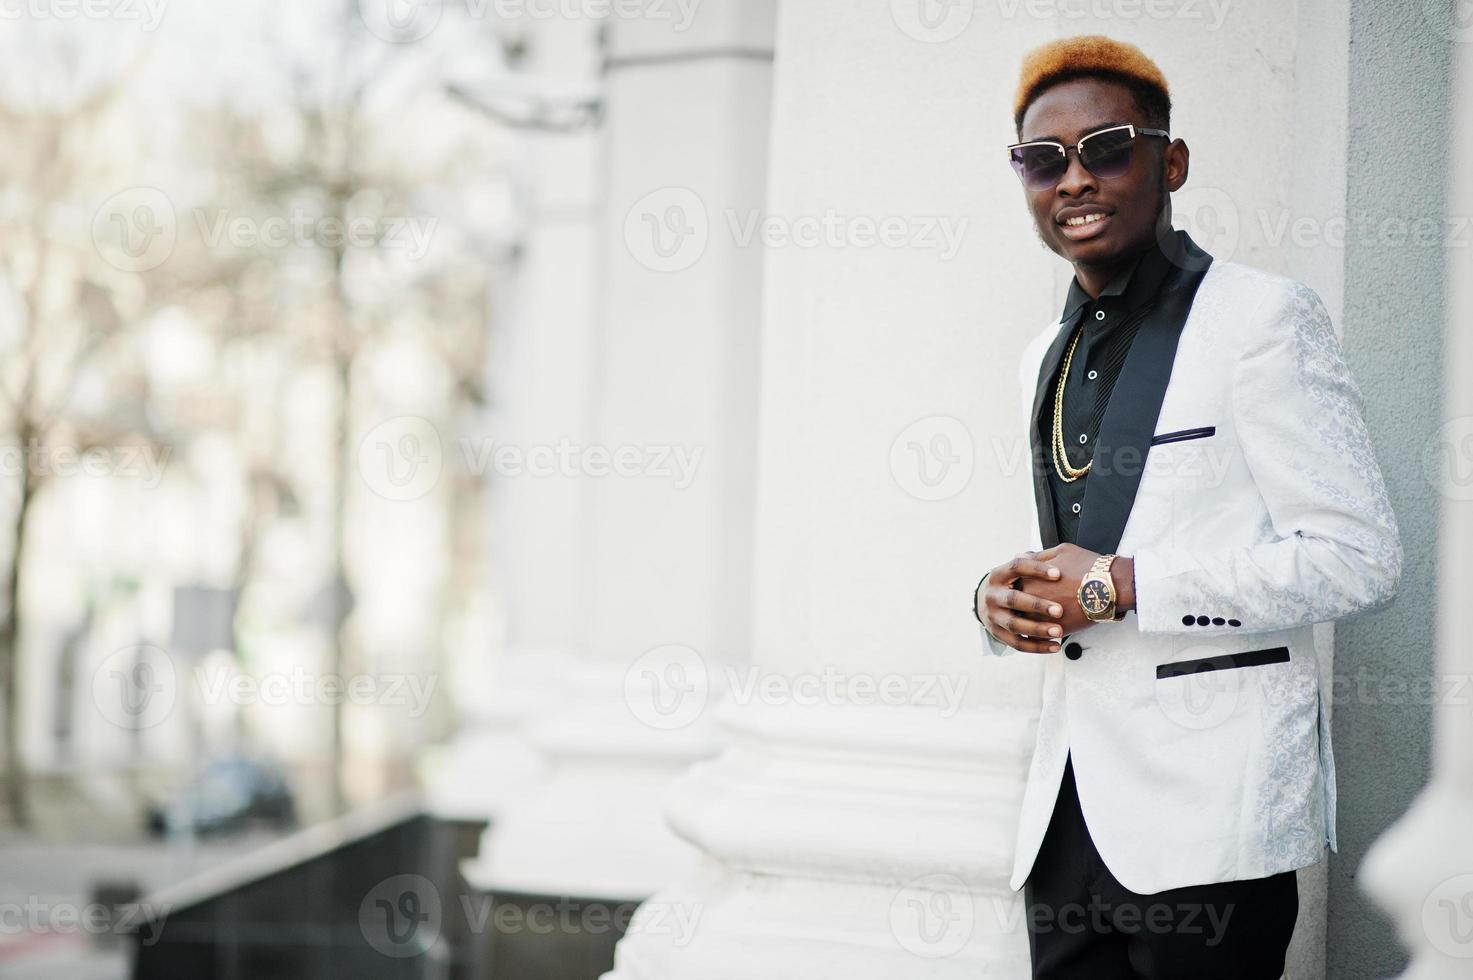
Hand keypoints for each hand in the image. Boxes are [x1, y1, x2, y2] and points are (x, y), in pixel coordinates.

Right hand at [976, 551, 1067, 652]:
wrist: (984, 602)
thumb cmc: (1010, 583)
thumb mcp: (1015, 570)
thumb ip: (1032, 561)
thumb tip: (1054, 556)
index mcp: (998, 575)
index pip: (1016, 567)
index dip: (1036, 569)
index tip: (1059, 573)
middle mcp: (992, 595)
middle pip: (1013, 600)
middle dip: (1037, 605)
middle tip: (1059, 610)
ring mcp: (993, 616)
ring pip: (1015, 625)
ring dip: (1037, 629)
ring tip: (1059, 631)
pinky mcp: (997, 634)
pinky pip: (1017, 643)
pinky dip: (1037, 646)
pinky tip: (1055, 646)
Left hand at [1012, 544, 1136, 635]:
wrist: (1109, 586)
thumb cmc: (1087, 567)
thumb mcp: (1060, 552)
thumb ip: (1037, 556)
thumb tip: (1021, 556)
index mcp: (1027, 578)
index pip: (1013, 586)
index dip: (1019, 587)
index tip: (1026, 589)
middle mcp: (1029, 599)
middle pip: (1016, 607)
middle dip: (1021, 607)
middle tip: (1030, 606)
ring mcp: (1040, 616)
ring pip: (1025, 624)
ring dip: (1029, 623)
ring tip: (1041, 620)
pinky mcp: (1053, 631)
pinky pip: (1040, 637)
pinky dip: (1042, 636)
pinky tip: (1050, 631)